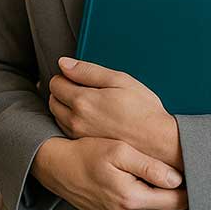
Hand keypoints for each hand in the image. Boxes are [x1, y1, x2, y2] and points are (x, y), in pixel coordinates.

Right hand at [31, 136, 185, 209]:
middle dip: (177, 197)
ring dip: (163, 203)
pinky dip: (147, 207)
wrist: (57, 166)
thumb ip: (149, 166)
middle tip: (183, 177)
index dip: (187, 189)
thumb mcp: (119, 151)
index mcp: (129, 197)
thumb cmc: (86, 153)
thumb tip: (176, 179)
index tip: (193, 176)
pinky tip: (146, 189)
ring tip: (166, 182)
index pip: (173, 201)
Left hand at [49, 57, 182, 169]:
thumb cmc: (143, 110)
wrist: (157, 141)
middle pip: (53, 100)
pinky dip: (70, 121)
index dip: (65, 75)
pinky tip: (88, 118)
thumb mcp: (120, 80)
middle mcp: (76, 120)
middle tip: (81, 88)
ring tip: (87, 103)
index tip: (77, 76)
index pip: (56, 83)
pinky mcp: (84, 146)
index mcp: (83, 101)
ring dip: (65, 106)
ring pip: (57, 115)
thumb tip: (64, 63)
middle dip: (62, 90)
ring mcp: (79, 135)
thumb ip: (88, 71)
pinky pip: (66, 129)